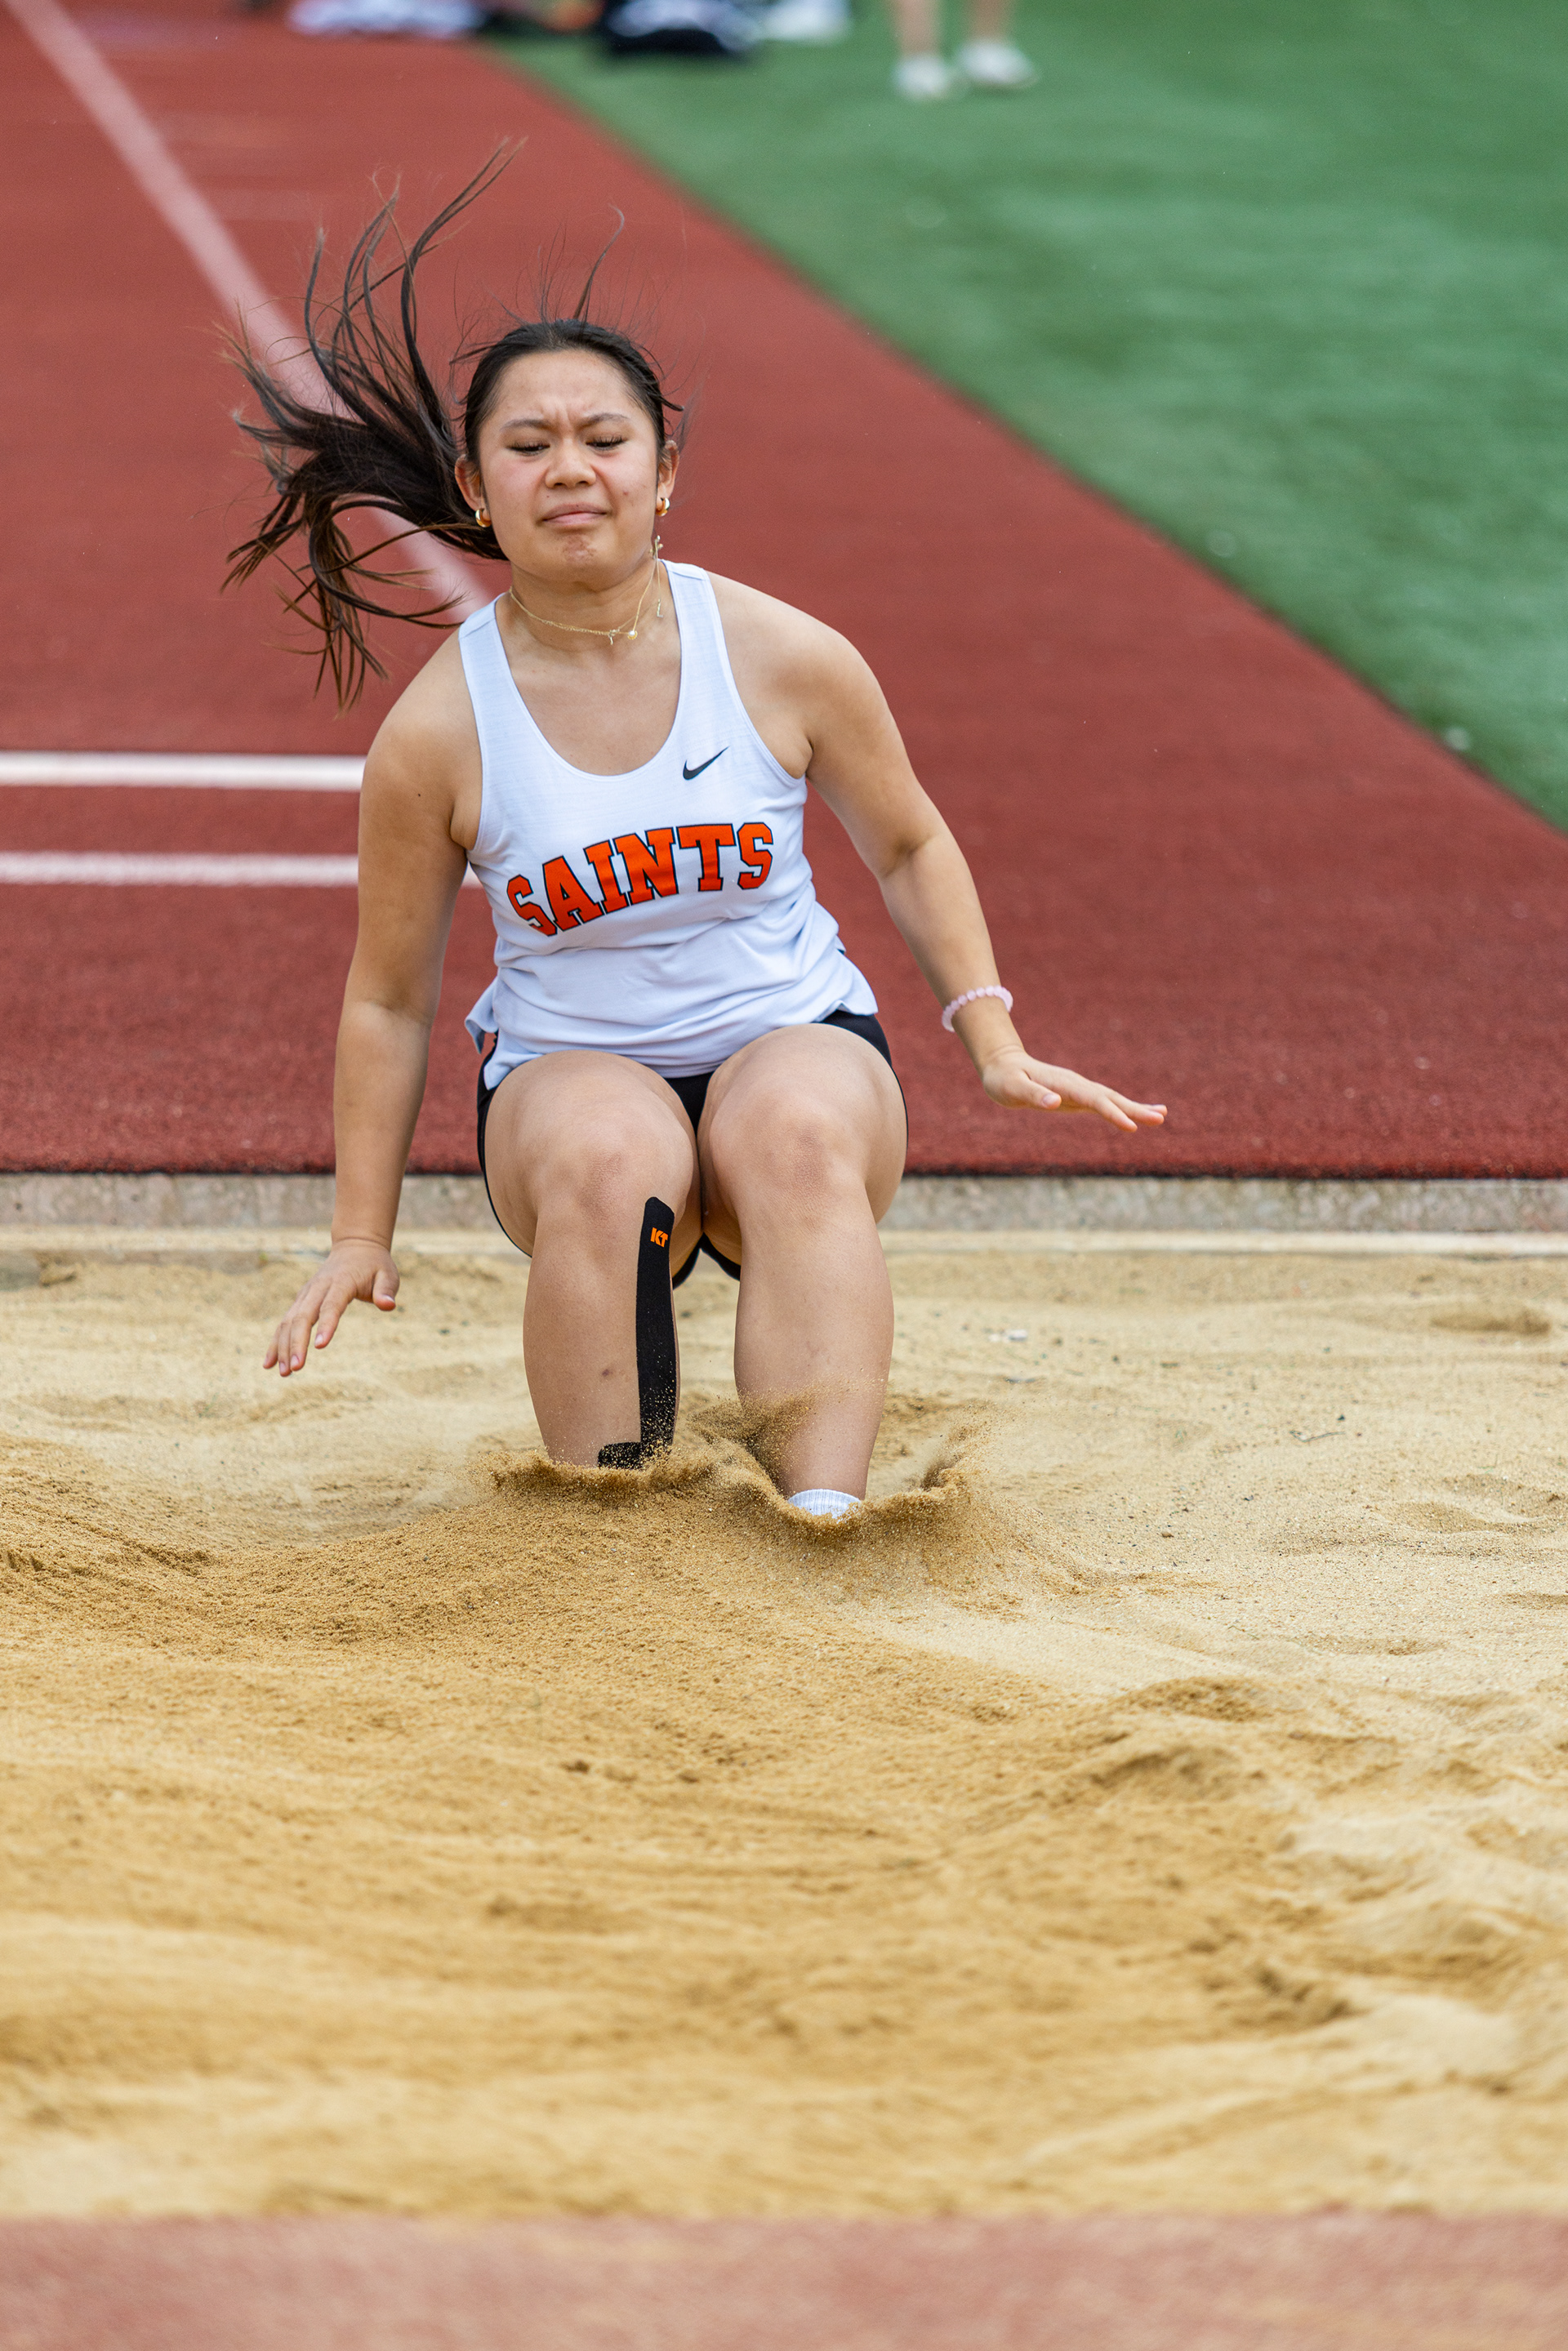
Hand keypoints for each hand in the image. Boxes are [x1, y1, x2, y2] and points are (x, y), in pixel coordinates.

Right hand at [263, 1238, 398, 1375]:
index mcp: (341, 1282)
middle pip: (303, 1316)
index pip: (331, 1305)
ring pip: (289, 1321)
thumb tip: (388, 1305)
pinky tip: (269, 1363)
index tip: (319, 1346)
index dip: (326, 1325)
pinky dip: (276, 1342)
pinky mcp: (301, 1301)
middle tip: (295, 1369)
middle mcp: (318, 1288)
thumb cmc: (374, 1265)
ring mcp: (307, 1294)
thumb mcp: (388, 1275)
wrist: (355, 1247)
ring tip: (284, 1373)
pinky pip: (285, 1322)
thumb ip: (386, 1290)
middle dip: (296, 1343)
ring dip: (283, 1347)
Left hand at [982, 1048, 1166, 1133]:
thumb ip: (1034, 1095)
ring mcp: (1079, 1091)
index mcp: (1065, 1084)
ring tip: (1161, 1116)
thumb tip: (1055, 1103)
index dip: (1113, 1113)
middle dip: (1135, 1109)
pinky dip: (1122, 1110)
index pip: (1094, 1100)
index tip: (1131, 1126)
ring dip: (1135, 1108)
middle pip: (1111, 1098)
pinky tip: (1136, 1117)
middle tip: (1161, 1119)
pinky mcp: (1077, 1098)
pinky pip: (1104, 1104)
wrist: (1003, 1065)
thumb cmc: (1004, 1079)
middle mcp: (1077, 1085)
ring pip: (1112, 1100)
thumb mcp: (1013, 1088)